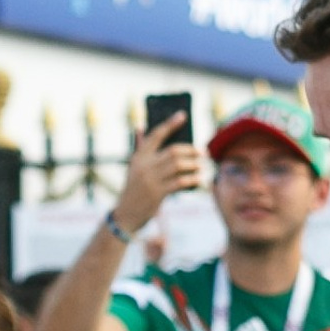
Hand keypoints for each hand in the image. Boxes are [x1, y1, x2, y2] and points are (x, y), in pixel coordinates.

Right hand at [113, 112, 204, 231]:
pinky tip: (200, 180)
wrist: (126, 214)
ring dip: (194, 165)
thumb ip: (139, 147)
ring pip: (179, 166)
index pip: (156, 134)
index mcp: (138, 156)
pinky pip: (180, 182)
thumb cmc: (133, 189)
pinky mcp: (157, 193)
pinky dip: (193, 180)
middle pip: (173, 151)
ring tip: (202, 166)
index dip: (170, 123)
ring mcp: (150, 180)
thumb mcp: (133, 168)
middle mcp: (144, 166)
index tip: (183, 115)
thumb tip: (141, 126)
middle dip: (191, 150)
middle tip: (203, 152)